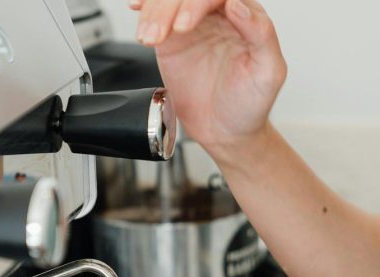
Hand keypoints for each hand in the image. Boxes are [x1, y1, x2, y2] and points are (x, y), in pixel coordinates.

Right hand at [130, 0, 286, 157]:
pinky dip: (145, 13)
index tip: (185, 25)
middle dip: (170, 7)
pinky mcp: (172, 39)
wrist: (226, 132)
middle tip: (166, 33)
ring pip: (169, 2)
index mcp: (245, 15)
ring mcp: (193, 25)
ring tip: (150, 37)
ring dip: (154, 12)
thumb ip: (262, 35)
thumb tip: (238, 5)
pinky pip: (156, 16)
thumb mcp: (269, 73)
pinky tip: (138, 13)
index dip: (197, 3)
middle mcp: (217, 14)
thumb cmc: (251, 105)